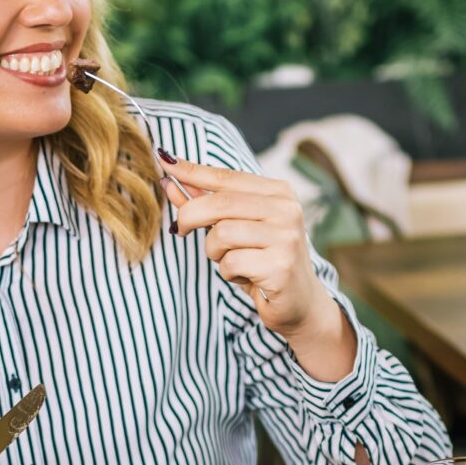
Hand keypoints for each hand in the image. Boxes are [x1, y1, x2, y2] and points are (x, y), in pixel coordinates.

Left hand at [165, 157, 351, 370]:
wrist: (300, 303)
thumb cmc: (264, 261)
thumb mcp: (236, 228)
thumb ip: (207, 203)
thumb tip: (171, 180)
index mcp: (278, 193)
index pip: (227, 177)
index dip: (193, 171)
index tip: (165, 161)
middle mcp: (287, 210)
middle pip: (220, 203)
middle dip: (190, 216)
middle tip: (182, 229)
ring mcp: (287, 238)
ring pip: (222, 234)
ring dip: (214, 252)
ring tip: (230, 261)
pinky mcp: (280, 266)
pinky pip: (231, 263)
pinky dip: (228, 273)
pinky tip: (245, 277)